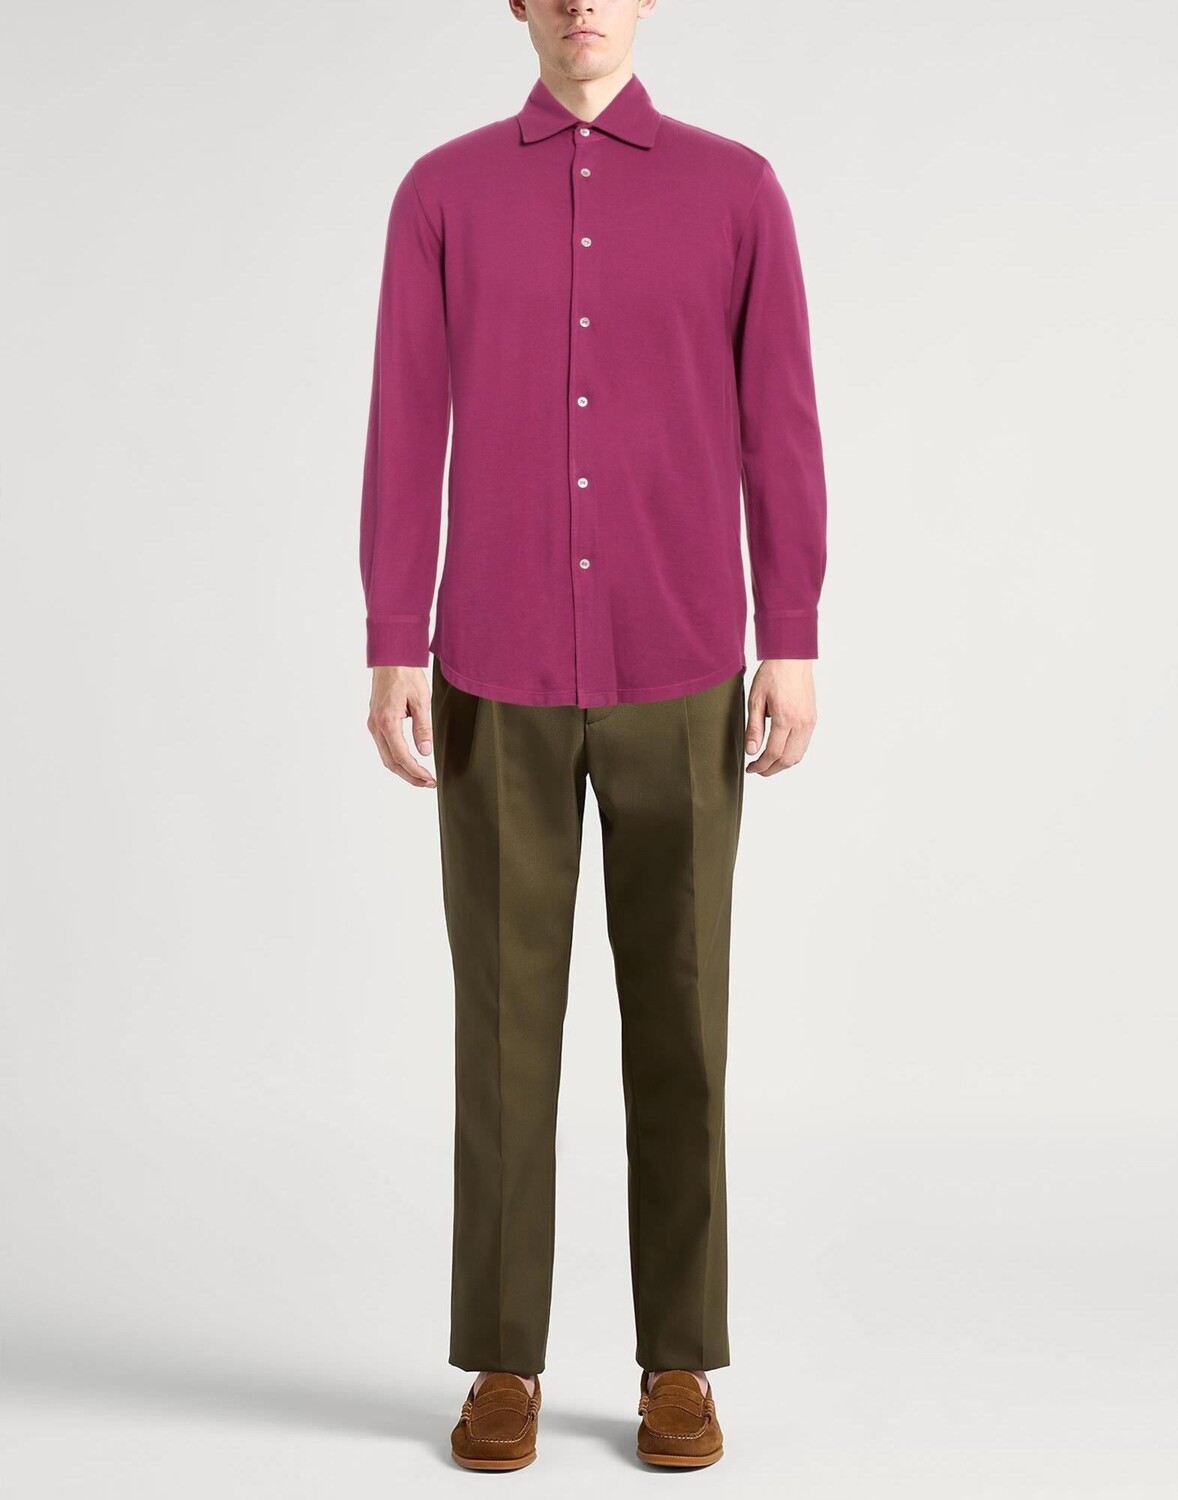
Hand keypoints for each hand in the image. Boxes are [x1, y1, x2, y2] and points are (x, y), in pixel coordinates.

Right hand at [367, 666, 436, 787]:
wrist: (391, 658)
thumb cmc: (406, 674)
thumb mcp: (421, 700)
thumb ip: (423, 727)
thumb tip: (424, 751)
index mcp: (387, 721)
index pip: (401, 756)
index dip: (416, 772)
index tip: (429, 779)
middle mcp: (376, 725)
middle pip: (390, 762)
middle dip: (409, 776)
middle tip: (428, 783)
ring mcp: (374, 724)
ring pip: (386, 756)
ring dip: (403, 769)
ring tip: (421, 776)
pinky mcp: (376, 721)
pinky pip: (384, 746)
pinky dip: (396, 758)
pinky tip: (410, 761)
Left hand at [745, 660, 816, 775]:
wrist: (792, 658)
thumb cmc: (772, 674)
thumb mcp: (755, 700)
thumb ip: (754, 727)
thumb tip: (751, 751)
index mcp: (785, 718)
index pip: (773, 753)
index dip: (761, 765)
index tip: (751, 769)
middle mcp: (801, 722)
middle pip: (788, 759)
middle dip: (772, 769)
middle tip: (758, 770)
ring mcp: (809, 722)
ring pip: (799, 755)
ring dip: (783, 764)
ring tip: (768, 764)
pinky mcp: (812, 719)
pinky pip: (804, 744)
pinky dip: (792, 754)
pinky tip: (781, 751)